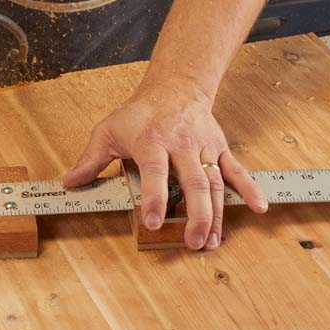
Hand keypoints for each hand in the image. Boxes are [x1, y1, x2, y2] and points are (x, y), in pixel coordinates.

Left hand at [63, 84, 267, 249]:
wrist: (176, 86)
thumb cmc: (139, 113)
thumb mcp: (108, 130)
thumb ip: (91, 159)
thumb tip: (69, 183)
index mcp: (152, 141)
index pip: (155, 171)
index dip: (155, 197)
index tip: (154, 223)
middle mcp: (182, 144)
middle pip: (193, 181)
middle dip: (195, 214)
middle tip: (192, 242)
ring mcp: (205, 148)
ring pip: (215, 182)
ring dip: (216, 214)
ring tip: (212, 242)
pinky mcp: (220, 149)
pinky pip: (237, 170)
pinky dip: (250, 188)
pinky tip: (261, 207)